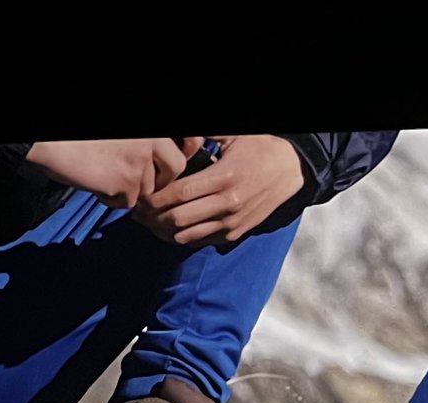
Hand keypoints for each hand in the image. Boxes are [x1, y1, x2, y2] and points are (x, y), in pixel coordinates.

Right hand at [25, 138, 202, 207]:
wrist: (52, 142)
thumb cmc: (80, 138)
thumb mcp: (123, 135)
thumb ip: (145, 144)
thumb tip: (163, 162)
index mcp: (151, 128)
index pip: (189, 142)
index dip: (180, 156)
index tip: (171, 165)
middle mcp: (151, 141)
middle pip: (174, 170)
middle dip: (159, 179)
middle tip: (137, 178)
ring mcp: (140, 162)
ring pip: (148, 189)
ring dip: (129, 188)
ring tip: (105, 174)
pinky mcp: (126, 183)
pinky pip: (128, 202)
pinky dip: (112, 198)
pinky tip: (97, 182)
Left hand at [133, 135, 304, 245]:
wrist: (289, 170)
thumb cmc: (258, 148)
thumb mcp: (232, 136)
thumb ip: (204, 136)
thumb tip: (177, 138)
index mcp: (223, 178)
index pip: (178, 194)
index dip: (154, 199)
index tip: (140, 197)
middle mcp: (227, 204)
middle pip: (177, 219)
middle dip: (152, 217)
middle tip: (138, 211)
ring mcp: (231, 222)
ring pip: (186, 235)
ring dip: (163, 231)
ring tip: (149, 222)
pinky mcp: (235, 234)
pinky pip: (200, 241)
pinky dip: (181, 237)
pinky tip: (170, 228)